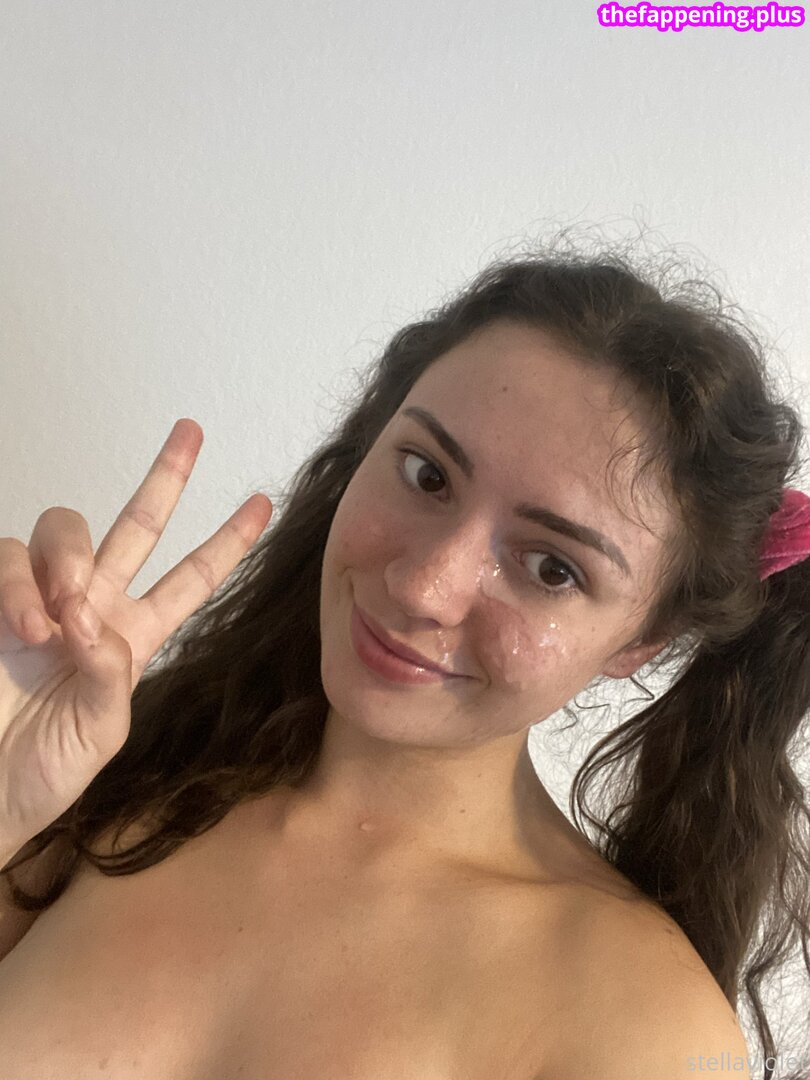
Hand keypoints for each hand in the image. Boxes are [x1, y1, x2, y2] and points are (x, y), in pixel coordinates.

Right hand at [0, 419, 272, 853]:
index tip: (263, 502)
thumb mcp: (101, 734)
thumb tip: (95, 623)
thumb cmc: (46, 771)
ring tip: (60, 619)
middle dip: (165, 477)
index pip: (191, 578)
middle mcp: (93, 607)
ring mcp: (43, 599)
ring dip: (70, 562)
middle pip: (136, 525)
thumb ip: (111, 678)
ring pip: (66, 529)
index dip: (226, 542)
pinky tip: (28, 627)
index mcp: (135, 637)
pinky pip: (10, 557)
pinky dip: (21, 586)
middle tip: (191, 432)